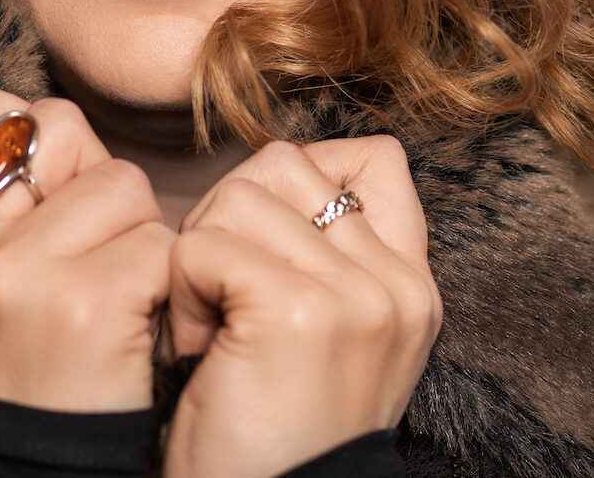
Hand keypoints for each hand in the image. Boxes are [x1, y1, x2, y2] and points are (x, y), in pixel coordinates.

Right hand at [0, 75, 178, 410]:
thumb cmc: (10, 374)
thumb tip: (52, 128)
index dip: (21, 128)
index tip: (39, 189)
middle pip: (58, 128)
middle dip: (92, 180)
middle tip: (89, 252)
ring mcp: (15, 274)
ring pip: (122, 183)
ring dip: (138, 235)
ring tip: (114, 294)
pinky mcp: (84, 305)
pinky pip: (159, 243)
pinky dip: (166, 284)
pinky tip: (137, 325)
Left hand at [162, 136, 438, 476]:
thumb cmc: (269, 435)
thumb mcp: (327, 341)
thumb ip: (326, 259)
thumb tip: (272, 171)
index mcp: (411, 288)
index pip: (375, 159)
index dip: (295, 179)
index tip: (260, 249)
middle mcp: (398, 286)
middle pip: (283, 165)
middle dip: (228, 220)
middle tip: (221, 302)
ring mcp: (356, 297)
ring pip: (239, 196)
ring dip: (199, 259)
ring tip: (210, 332)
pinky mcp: (300, 312)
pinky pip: (203, 246)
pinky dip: (182, 294)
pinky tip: (197, 351)